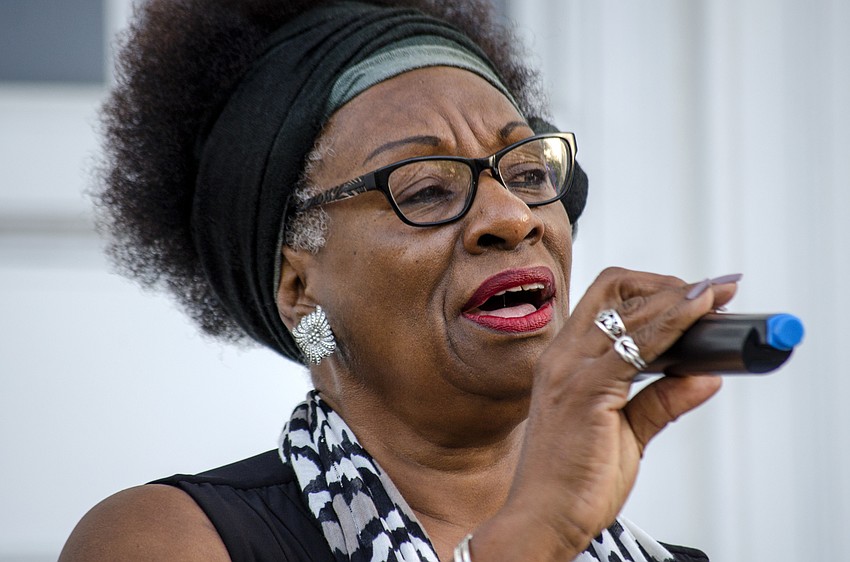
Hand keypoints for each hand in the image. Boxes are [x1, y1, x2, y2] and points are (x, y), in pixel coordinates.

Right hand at [472, 267, 736, 559]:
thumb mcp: (625, 433)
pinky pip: (636, 347)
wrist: (541, 520)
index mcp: (564, 360)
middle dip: (668, 284)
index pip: (606, 300)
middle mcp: (562, 357)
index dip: (654, 287)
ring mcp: (569, 371)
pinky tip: (698, 321)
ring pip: (630, 312)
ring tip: (717, 298)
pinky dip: (673, 325)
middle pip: (615, 290)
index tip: (697, 293)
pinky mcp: (584, 392)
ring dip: (679, 299)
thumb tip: (705, 375)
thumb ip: (661, 400)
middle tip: (712, 293)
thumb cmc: (572, 482)